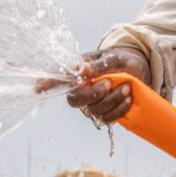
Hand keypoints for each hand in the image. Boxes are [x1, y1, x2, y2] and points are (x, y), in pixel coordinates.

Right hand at [35, 47, 150, 123]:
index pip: (58, 79)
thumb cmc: (121, 60)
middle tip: (109, 82)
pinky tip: (128, 98)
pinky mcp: (105, 113)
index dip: (47, 83)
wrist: (139, 70)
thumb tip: (85, 70)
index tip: (36, 87)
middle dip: (93, 94)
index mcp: (78, 73)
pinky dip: (120, 109)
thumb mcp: (113, 57)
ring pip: (94, 110)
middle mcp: (81, 90)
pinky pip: (107, 118)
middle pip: (75, 100)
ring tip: (127, 87)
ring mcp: (92, 104)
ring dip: (113, 99)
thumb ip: (99, 65)